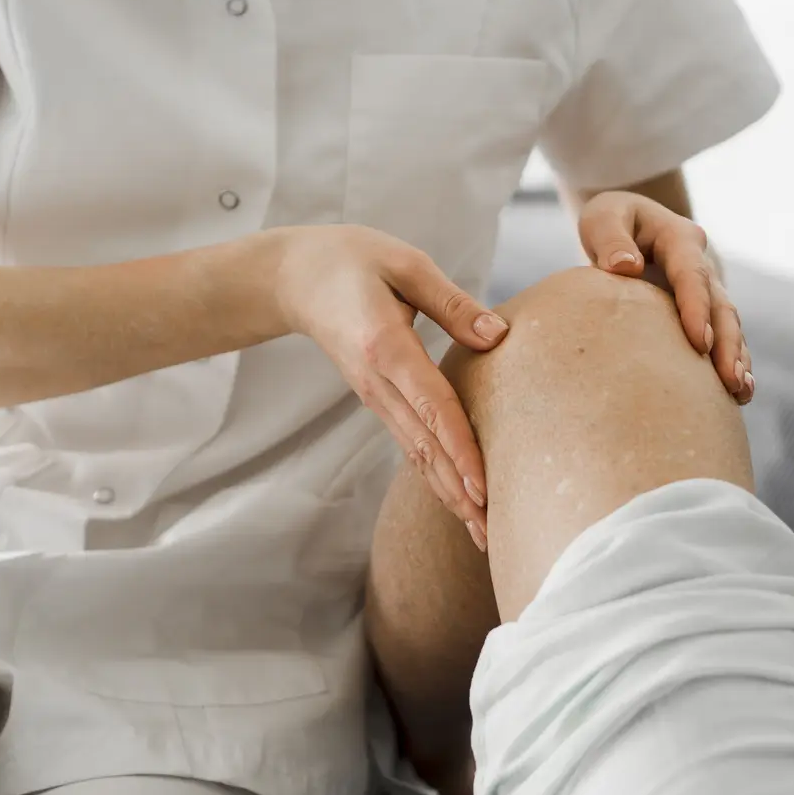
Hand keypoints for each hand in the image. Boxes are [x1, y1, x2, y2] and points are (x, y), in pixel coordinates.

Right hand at [273, 225, 504, 548]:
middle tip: (493, 534)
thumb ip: (452, 302)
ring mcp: (375, 397)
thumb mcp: (404, 263)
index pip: (432, 407)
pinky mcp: (378, 400)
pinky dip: (436, 476)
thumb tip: (498, 336)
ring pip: (417, 455)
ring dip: (449, 495)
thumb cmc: (352, 260)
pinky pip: (410, 444)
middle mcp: (379, 383)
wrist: (294, 278)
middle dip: (460, 492)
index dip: (460, 449)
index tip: (484, 488)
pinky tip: (459, 500)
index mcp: (386, 348)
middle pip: (425, 447)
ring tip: (482, 533)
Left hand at [577, 191, 754, 403]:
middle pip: (720, 306)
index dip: (697, 308)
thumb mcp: (603, 218)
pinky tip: (736, 397)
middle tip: (729, 379)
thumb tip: (625, 267)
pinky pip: (721, 338)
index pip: (692, 275)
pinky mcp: (701, 311)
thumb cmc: (611, 221)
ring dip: (735, 358)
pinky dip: (729, 363)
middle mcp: (701, 265)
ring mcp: (705, 290)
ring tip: (740, 393)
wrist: (627, 224)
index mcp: (679, 239)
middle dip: (727, 344)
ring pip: (728, 326)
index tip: (699, 342)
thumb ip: (611, 238)